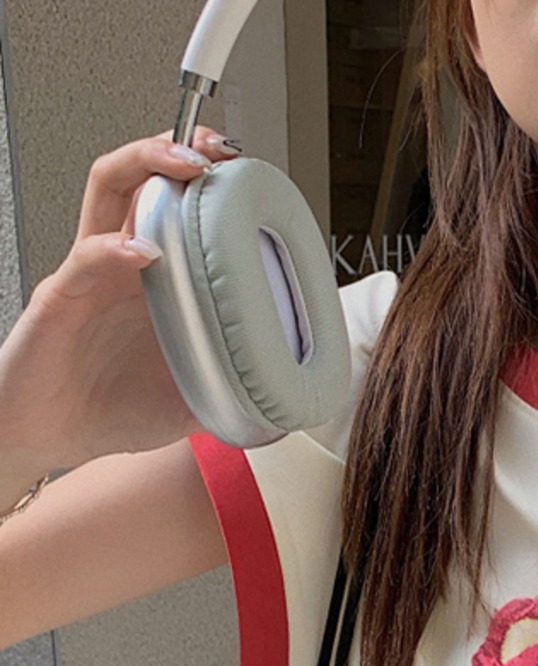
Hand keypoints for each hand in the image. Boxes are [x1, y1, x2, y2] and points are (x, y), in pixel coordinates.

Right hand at [0, 127, 239, 470]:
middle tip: (218, 147)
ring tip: (187, 167)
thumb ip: (229, 389)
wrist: (47, 437)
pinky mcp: (60, 298)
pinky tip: (145, 252)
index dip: (207, 180)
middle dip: (176, 148)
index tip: (246, 171)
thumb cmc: (105, 410)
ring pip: (107, 189)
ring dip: (147, 167)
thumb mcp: (186, 402)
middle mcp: (121, 264)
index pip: (174, 206)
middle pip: (139, 175)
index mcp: (152, 280)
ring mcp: (89, 273)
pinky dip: (116, 249)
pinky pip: (86, 258)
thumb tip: (282, 404)